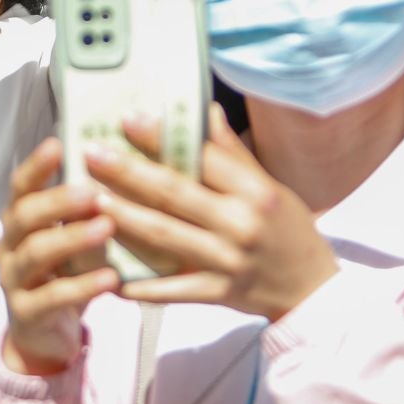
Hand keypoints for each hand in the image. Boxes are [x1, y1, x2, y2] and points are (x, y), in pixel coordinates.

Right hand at [0, 139, 121, 376]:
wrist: (45, 338)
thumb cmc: (64, 276)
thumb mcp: (69, 240)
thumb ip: (81, 211)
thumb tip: (116, 167)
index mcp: (19, 222)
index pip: (21, 187)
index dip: (36, 166)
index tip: (58, 144)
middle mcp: (9, 246)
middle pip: (23, 216)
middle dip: (56, 201)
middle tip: (91, 192)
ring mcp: (14, 280)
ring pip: (36, 253)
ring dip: (71, 237)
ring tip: (105, 228)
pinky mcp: (27, 313)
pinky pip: (53, 296)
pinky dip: (82, 286)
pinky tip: (110, 278)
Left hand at [87, 107, 338, 320]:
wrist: (312, 289)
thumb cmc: (288, 229)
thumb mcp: (269, 186)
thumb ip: (231, 152)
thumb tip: (204, 109)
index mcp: (255, 192)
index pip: (202, 158)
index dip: (161, 138)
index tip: (127, 120)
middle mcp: (240, 224)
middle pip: (174, 194)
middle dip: (128, 173)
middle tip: (91, 154)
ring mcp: (227, 262)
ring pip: (165, 236)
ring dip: (124, 217)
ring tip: (90, 199)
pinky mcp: (217, 294)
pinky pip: (170, 289)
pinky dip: (139, 284)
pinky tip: (107, 271)